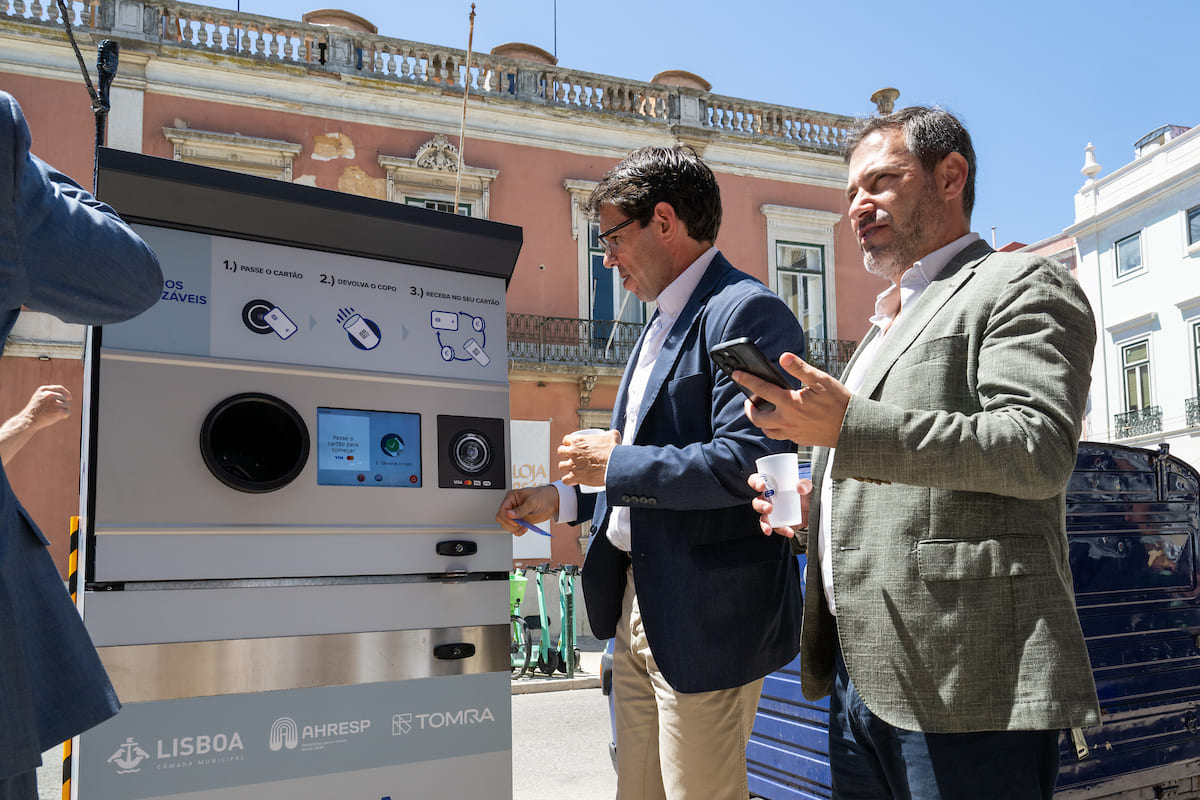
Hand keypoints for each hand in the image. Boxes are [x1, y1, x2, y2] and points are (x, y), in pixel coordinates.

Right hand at [22, 385, 71, 431]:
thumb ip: (49, 395)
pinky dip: (65, 416)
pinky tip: (58, 418)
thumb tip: (66, 396)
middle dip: (63, 405)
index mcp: (43, 390)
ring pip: (67, 405)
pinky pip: (68, 412)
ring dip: (63, 411)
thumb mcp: (39, 399)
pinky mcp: (58, 410)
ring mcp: (54, 402)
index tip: (69, 398)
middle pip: (64, 398)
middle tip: (56, 412)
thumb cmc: (34, 411)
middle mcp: (50, 394)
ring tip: (53, 415)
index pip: (60, 388)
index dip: (66, 393)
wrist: (28, 421)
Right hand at [495, 485, 559, 534]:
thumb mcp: (532, 502)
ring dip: (515, 528)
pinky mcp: (521, 521)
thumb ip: (521, 510)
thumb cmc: (543, 496)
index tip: (515, 522)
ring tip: (525, 526)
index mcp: (511, 498)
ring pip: (507, 525)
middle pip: (501, 519)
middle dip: (509, 524)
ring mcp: (516, 514)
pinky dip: (518, 532)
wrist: (552, 501)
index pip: (501, 510)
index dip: (506, 518)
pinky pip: (514, 530)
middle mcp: (511, 506)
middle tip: (520, 524)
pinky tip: (525, 528)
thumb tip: (509, 515)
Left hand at [557, 429, 620, 488]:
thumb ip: (608, 433)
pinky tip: (573, 481)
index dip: (569, 443)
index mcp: (578, 441)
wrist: (615, 465)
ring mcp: (572, 465)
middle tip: (573, 457)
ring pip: (561, 466)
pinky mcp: (575, 477)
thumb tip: (610, 434)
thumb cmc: (614, 451)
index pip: (566, 439)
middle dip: (565, 454)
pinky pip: (565, 480)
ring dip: (566, 468)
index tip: (573, 446)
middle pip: (561, 452)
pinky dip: (569, 481)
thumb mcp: (612, 436)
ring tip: (573, 469)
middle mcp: (573, 452)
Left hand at [734, 353, 848, 447]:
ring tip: (763, 410)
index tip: (736, 374)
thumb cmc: (839, 403)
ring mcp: (792, 432)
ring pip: (767, 430)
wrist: (853, 428)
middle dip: (749, 407)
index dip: (746, 380)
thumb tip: (783, 357)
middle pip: (757, 417)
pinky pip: (780, 436)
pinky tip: (781, 419)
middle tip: (750, 399)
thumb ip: (800, 369)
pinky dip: (774, 428)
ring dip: (760, 420)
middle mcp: (787, 420)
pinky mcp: (799, 439)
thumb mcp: (821, 380)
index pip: (761, 390)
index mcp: (790, 403)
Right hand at [748, 472, 812, 537]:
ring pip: (763, 518)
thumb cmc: (806, 493)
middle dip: (760, 505)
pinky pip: (777, 528)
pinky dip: (782, 531)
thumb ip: (805, 484)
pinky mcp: (779, 523)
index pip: (756, 481)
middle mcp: (769, 499)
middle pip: (757, 502)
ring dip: (764, 523)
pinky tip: (789, 532)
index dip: (755, 482)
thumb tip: (800, 487)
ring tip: (769, 528)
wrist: (814, 509)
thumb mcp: (807, 486)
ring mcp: (773, 512)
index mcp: (771, 486)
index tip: (761, 486)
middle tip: (769, 508)